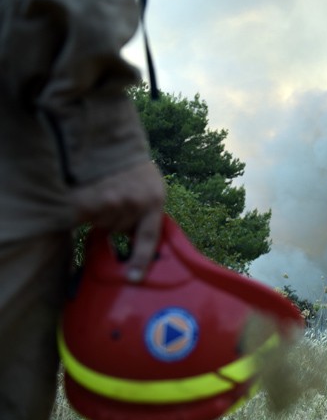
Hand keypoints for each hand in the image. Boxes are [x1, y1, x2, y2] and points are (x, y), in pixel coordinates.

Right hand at [71, 160, 165, 281]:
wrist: (114, 140)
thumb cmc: (134, 169)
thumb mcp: (150, 188)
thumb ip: (146, 212)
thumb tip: (135, 243)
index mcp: (154, 201)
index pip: (149, 237)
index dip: (141, 260)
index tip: (134, 278)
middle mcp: (135, 202)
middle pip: (117, 229)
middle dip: (113, 219)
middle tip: (113, 196)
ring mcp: (112, 200)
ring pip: (100, 223)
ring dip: (97, 212)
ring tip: (102, 189)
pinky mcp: (90, 198)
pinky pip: (83, 218)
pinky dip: (79, 212)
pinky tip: (83, 198)